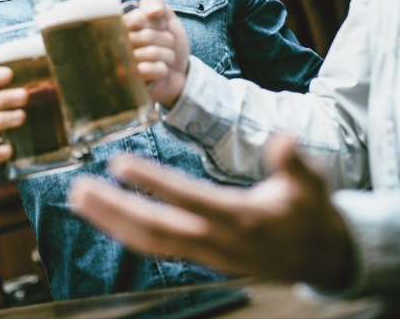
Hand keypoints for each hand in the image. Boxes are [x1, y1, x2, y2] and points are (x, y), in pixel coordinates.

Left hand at [68, 135, 354, 289]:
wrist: (319, 260)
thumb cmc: (311, 213)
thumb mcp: (314, 184)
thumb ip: (296, 164)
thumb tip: (284, 138)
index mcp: (242, 219)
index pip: (190, 199)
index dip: (155, 183)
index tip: (121, 164)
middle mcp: (218, 242)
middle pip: (158, 229)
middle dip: (116, 210)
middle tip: (80, 189)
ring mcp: (207, 255)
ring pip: (151, 243)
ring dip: (112, 222)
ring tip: (79, 198)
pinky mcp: (201, 258)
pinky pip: (158, 247)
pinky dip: (127, 232)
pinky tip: (104, 215)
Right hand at [125, 0, 190, 106]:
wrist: (179, 72)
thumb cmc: (166, 42)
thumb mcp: (164, 16)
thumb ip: (154, 1)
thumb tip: (153, 11)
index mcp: (119, 26)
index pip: (139, 18)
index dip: (157, 23)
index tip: (161, 27)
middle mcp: (114, 46)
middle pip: (146, 36)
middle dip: (165, 39)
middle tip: (165, 45)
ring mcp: (120, 67)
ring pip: (151, 53)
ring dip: (167, 55)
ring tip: (164, 59)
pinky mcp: (130, 85)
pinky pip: (153, 70)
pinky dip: (163, 69)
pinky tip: (159, 72)